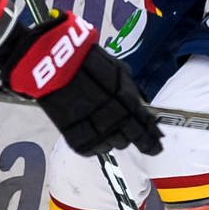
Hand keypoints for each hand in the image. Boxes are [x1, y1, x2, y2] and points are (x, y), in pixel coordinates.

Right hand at [0, 12, 163, 156]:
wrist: (51, 62)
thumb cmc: (84, 60)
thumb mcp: (116, 69)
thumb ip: (130, 90)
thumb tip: (140, 103)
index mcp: (127, 100)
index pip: (146, 127)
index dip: (152, 138)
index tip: (156, 144)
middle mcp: (114, 118)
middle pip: (130, 138)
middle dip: (133, 136)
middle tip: (132, 135)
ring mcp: (95, 128)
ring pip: (113, 145)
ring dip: (113, 139)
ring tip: (107, 128)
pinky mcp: (76, 136)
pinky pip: (92, 149)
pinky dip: (95, 144)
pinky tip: (94, 135)